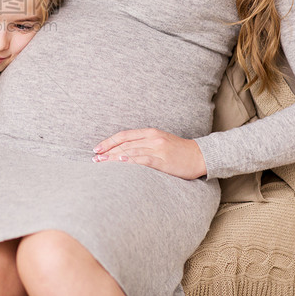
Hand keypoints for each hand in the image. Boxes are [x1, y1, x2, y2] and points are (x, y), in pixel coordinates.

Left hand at [91, 128, 206, 179]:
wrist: (200, 156)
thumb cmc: (178, 151)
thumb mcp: (160, 141)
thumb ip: (144, 143)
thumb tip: (123, 151)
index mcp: (150, 132)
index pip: (124, 135)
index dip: (108, 141)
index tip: (97, 148)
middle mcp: (152, 138)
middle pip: (124, 143)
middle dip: (107, 151)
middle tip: (94, 158)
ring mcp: (158, 149)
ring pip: (130, 151)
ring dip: (113, 158)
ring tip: (101, 163)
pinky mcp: (163, 160)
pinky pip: (144, 160)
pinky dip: (130, 161)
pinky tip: (120, 162)